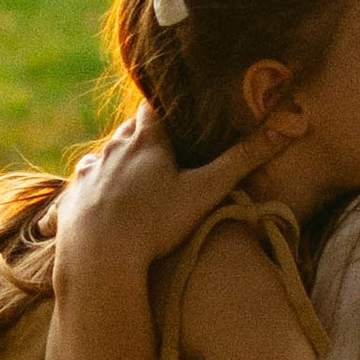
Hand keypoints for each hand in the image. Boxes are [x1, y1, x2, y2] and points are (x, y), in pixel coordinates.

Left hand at [56, 105, 297, 286]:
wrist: (99, 254)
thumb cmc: (156, 221)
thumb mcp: (207, 190)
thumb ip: (244, 159)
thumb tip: (288, 125)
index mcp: (147, 140)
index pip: (155, 108)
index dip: (167, 106)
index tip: (176, 106)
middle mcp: (113, 149)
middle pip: (128, 131)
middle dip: (143, 135)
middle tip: (160, 145)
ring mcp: (88, 174)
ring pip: (101, 157)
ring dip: (114, 161)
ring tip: (127, 173)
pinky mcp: (70, 201)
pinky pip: (75, 191)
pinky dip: (82, 194)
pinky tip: (84, 202)